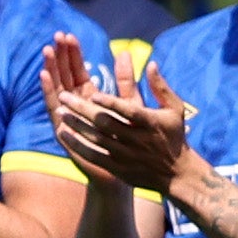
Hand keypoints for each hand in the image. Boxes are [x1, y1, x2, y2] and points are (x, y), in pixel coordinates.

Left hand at [41, 31, 189, 192]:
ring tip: (61, 111)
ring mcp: (126, 155)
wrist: (176, 174)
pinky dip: (77, 145)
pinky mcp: (118, 168)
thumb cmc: (174, 136)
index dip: (111, 103)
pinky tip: (64, 134)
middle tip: (64, 96)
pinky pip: (93, 156)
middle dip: (83, 110)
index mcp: (151, 123)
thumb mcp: (174, 109)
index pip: (128, 111)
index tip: (93, 94)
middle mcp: (137, 139)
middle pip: (106, 124)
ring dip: (77, 125)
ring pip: (96, 139)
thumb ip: (160, 87)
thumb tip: (150, 63)